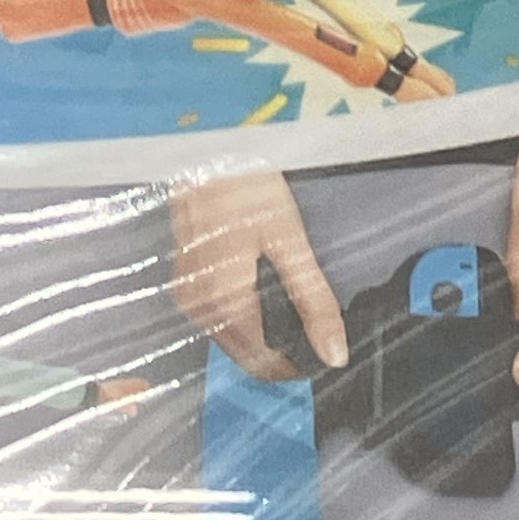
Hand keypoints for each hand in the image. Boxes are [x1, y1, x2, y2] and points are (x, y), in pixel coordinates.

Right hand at [168, 171, 348, 379]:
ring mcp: (187, 297)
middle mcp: (200, 308)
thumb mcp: (291, 243)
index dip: (296, 366)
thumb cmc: (248, 189)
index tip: (323, 353)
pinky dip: (239, 321)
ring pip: (229, 341)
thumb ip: (314, 302)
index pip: (264, 363)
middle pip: (245, 356)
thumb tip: (335, 355)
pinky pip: (214, 320)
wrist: (206, 153)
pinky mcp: (183, 284)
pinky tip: (259, 298)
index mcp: (226, 303)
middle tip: (314, 333)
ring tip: (292, 315)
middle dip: (279, 355)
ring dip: (259, 340)